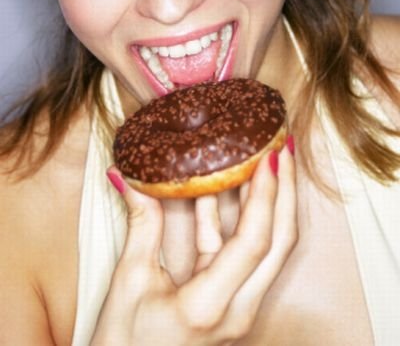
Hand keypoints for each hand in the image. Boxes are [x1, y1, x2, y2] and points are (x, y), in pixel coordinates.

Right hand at [91, 141, 296, 344]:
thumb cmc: (124, 345)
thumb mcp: (131, 281)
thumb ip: (141, 224)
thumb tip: (133, 177)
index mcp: (210, 305)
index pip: (253, 241)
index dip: (265, 193)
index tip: (269, 155)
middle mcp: (237, 309)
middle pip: (279, 242)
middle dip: (286, 191)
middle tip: (283, 148)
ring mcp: (240, 308)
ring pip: (268, 248)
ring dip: (269, 202)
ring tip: (266, 160)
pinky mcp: (232, 302)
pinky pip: (242, 254)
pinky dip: (236, 219)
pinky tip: (225, 188)